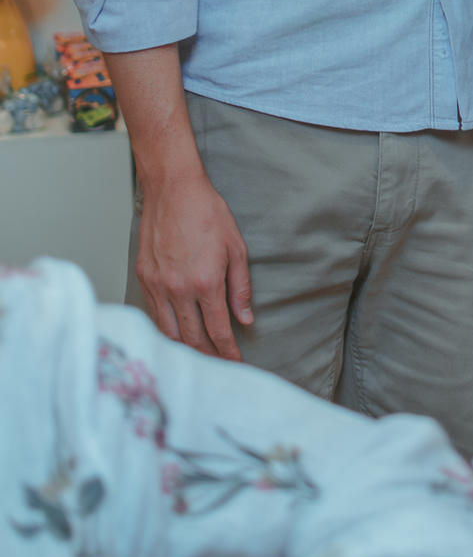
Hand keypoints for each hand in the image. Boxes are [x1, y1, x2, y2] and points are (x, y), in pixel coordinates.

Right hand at [135, 169, 252, 360]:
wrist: (173, 190)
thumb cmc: (206, 212)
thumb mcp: (236, 248)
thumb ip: (240, 287)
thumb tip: (245, 318)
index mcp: (205, 282)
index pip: (218, 329)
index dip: (228, 351)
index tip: (235, 362)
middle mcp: (179, 289)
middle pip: (193, 338)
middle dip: (208, 356)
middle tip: (219, 366)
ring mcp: (158, 285)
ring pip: (170, 331)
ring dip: (185, 348)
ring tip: (199, 357)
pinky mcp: (144, 278)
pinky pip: (155, 314)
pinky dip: (167, 328)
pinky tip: (176, 332)